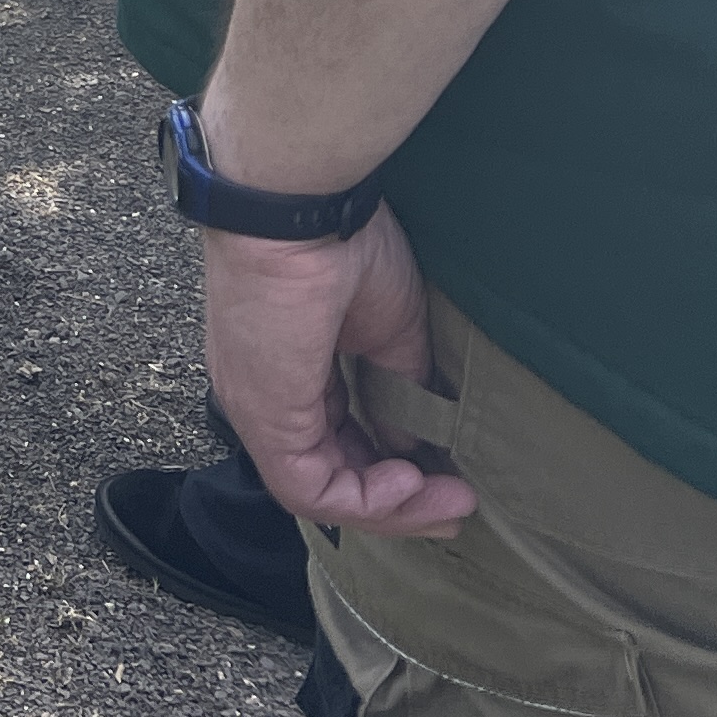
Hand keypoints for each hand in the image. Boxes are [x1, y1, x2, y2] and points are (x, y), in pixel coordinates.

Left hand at [203, 210, 476, 538]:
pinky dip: (366, 500)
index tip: (449, 479)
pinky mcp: (264, 417)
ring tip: (449, 499)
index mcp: (288, 370)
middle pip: (329, 477)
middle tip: (457, 504)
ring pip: (319, 492)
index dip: (391, 473)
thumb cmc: (340, 245)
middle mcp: (265, 397)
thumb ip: (399, 390)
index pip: (336, 445)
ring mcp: (259, 409)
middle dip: (398, 503)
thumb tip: (416, 445)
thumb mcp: (388, 331)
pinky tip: (411, 482)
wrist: (298, 208)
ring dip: (391, 508)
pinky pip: (309, 488)